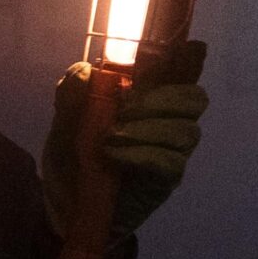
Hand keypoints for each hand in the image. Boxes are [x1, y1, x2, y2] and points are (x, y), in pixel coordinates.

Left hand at [42, 40, 207, 242]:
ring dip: (148, 129)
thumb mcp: (62, 125)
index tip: (181, 49)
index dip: (187, 58)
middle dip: (163, 99)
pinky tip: (116, 156)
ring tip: (112, 138)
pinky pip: (171, 161)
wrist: (64, 209)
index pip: (180, 71)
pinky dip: (142, 153)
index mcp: (145, 99)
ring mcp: (169, 150)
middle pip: (194, 99)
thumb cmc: (69, 161)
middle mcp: (165, 120)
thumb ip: (72, 95)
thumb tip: (87, 69)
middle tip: (126, 109)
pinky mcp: (166, 178)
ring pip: (186, 130)